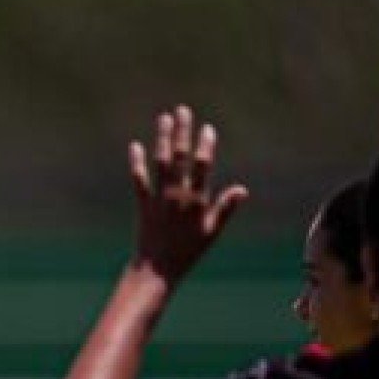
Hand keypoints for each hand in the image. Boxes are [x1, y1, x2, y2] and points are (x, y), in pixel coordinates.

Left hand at [128, 105, 247, 281]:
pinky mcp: (143, 204)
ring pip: (161, 163)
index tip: (207, 129)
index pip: (202, 166)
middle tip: (183, 110)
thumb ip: (225, 209)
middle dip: (182, 132)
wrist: (158, 268)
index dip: (205, 146)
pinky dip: (136, 163)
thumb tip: (243, 189)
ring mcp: (159, 198)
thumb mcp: (212, 232)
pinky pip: (139, 180)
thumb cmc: (189, 251)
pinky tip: (135, 146)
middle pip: (180, 157)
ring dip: (162, 139)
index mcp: (196, 200)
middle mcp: (176, 195)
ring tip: (164, 118)